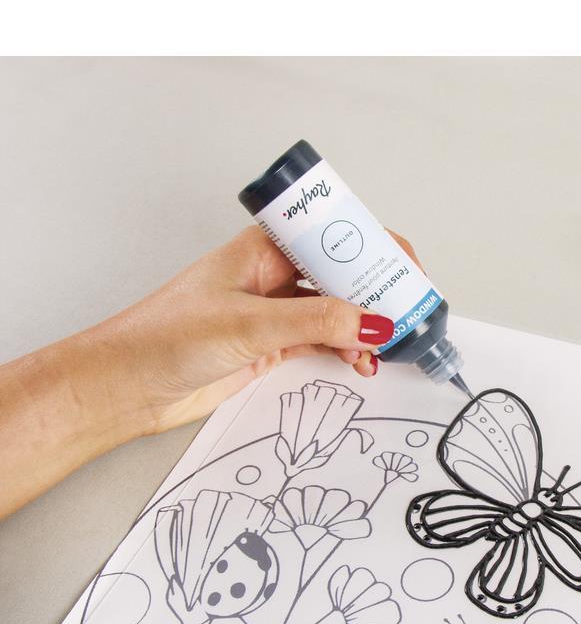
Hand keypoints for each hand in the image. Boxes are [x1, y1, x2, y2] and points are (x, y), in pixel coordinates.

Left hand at [105, 225, 419, 432]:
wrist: (126, 387)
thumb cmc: (164, 337)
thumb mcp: (249, 324)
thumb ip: (316, 321)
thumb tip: (374, 322)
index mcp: (266, 248)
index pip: (336, 237)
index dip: (377, 250)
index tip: (409, 273)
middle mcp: (275, 275)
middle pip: (344, 274)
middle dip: (379, 293)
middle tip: (411, 316)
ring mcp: (276, 311)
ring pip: (338, 311)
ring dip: (364, 328)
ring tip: (385, 348)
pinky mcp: (273, 344)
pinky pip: (324, 340)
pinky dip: (347, 350)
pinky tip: (360, 362)